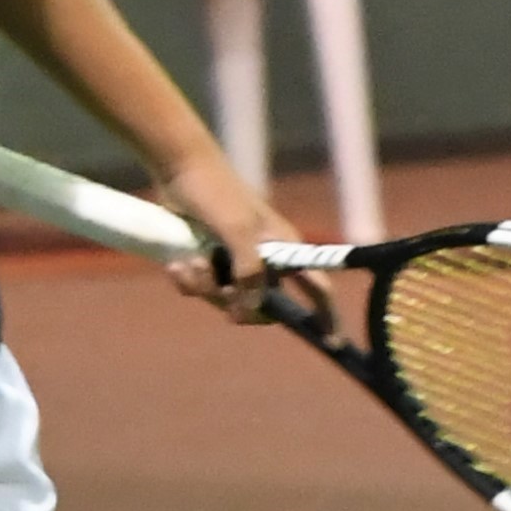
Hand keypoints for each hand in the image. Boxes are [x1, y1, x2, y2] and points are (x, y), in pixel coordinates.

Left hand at [159, 157, 334, 332]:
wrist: (178, 170)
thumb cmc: (217, 193)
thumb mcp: (238, 231)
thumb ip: (249, 271)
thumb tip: (250, 311)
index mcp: (284, 249)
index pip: (316, 288)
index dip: (326, 315)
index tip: (333, 341)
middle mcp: (264, 260)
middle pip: (260, 306)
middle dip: (234, 301)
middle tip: (218, 287)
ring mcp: (234, 264)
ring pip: (225, 300)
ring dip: (204, 287)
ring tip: (189, 263)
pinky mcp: (208, 263)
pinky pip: (201, 290)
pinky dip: (188, 281)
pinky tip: (177, 265)